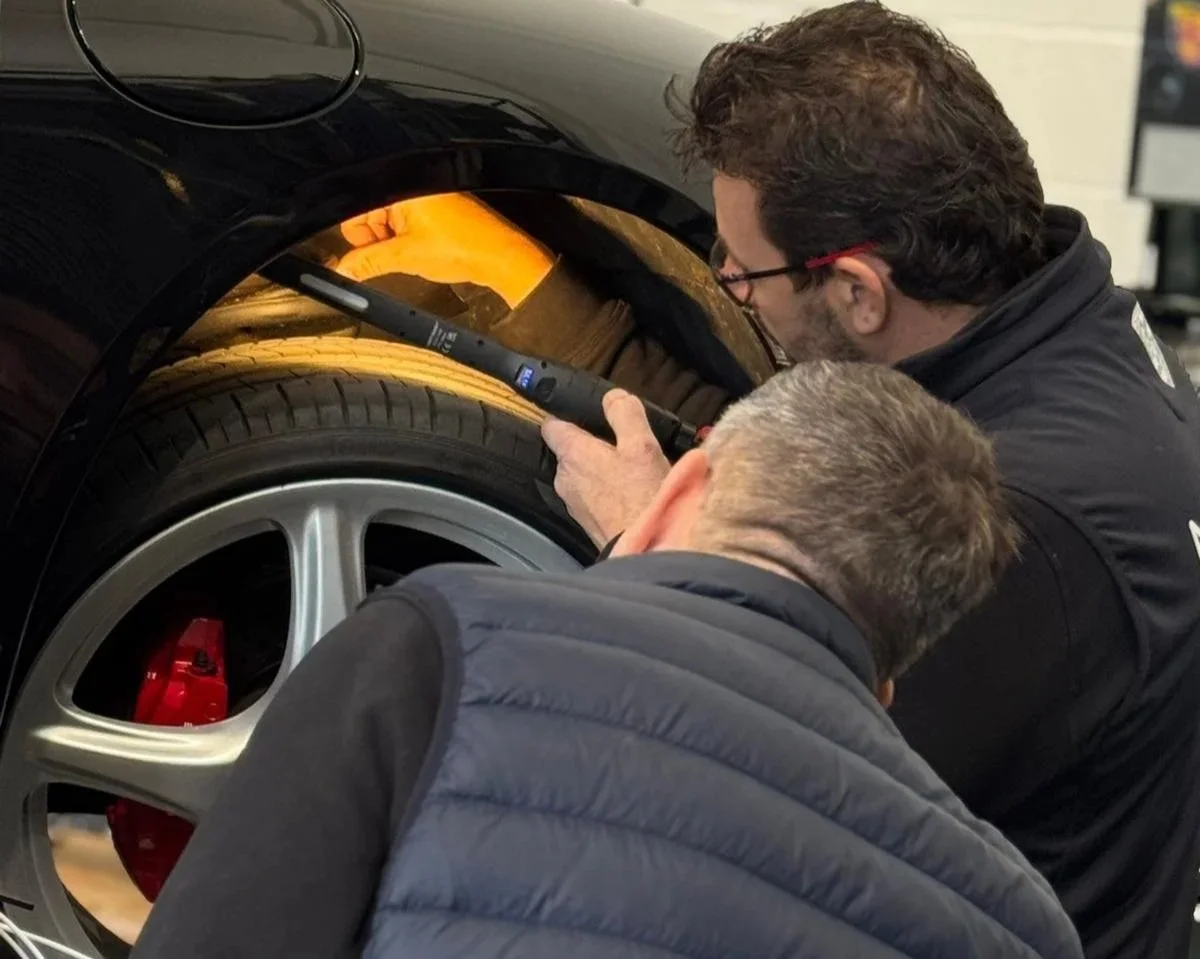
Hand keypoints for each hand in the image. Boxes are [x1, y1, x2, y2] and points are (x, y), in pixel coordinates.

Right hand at [336, 193, 554, 307]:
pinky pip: (407, 223)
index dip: (357, 233)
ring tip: (411, 253)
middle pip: (370, 213)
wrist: (499, 256)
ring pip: (388, 221)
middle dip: (376, 238)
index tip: (363, 254)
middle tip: (393, 255)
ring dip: (392, 241)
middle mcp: (411, 185)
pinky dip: (407, 239)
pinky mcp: (435, 209)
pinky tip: (421, 250)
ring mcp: (424, 197)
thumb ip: (368, 262)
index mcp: (401, 186)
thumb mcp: (405, 257)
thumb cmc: (462, 247)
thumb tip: (344, 268)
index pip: (356, 206)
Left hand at [540, 389, 670, 546]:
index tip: (583, 413)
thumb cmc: (643, 500)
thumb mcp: (641, 445)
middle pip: (569, 450)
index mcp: (572, 454)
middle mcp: (564, 479)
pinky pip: (592, 498)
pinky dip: (606, 493)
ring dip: (600, 471)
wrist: (648, 550)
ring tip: (630, 472)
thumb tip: (613, 397)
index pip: (551, 424)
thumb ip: (624, 413)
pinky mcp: (587, 523)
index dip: (565, 414)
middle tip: (621, 443)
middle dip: (590, 445)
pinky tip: (630, 494)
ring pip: (581, 475)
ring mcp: (574, 504)